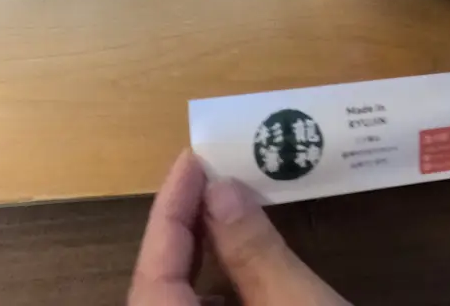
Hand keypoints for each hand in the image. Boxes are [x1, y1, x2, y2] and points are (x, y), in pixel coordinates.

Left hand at [129, 150, 351, 305]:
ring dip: (206, 258)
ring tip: (232, 208)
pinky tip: (248, 264)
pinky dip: (222, 288)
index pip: (154, 268)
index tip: (192, 157)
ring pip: (182, 303)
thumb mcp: (295, 304)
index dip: (171, 208)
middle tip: (213, 174)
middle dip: (188, 227)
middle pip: (161, 285)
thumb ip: (254, 250)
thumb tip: (222, 188)